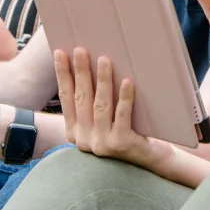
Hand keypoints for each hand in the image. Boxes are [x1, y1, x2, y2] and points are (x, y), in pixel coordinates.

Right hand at [56, 47, 171, 170]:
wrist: (149, 159)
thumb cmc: (126, 132)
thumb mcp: (103, 120)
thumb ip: (93, 103)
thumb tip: (90, 65)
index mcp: (75, 131)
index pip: (66, 98)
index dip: (62, 75)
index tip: (60, 52)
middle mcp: (84, 139)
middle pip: (82, 99)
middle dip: (80, 72)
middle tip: (81, 49)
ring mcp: (101, 144)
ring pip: (100, 105)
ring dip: (103, 80)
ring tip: (105, 59)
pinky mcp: (120, 145)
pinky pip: (122, 116)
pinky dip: (125, 98)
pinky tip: (128, 81)